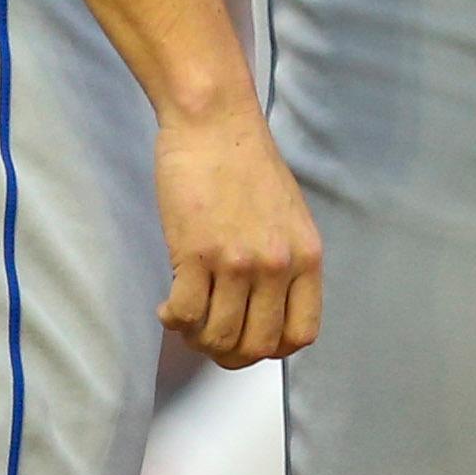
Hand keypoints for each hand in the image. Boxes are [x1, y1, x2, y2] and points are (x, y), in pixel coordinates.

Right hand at [153, 105, 324, 367]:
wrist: (214, 121)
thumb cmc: (246, 162)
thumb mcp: (288, 217)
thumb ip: (284, 264)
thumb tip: (263, 311)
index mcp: (307, 257)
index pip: (300, 335)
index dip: (270, 348)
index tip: (248, 337)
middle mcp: (277, 265)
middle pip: (256, 346)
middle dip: (228, 353)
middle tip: (208, 335)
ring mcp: (237, 261)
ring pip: (217, 337)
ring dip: (196, 337)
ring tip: (186, 317)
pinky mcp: (196, 253)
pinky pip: (184, 315)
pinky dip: (172, 320)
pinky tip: (168, 304)